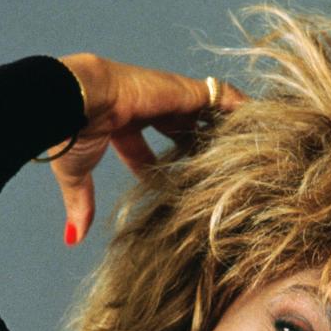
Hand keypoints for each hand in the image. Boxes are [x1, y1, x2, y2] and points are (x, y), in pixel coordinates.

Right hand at [48, 54, 245, 245]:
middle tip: (223, 171)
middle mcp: (149, 108)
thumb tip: (72, 238)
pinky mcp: (186, 91)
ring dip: (224, 128)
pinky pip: (223, 98)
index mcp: (124, 124)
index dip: (164, 168)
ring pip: (206, 112)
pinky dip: (241, 108)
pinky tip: (260, 122)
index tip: (179, 187)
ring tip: (251, 149)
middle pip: (183, 129)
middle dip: (200, 147)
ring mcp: (169, 97)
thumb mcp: (76, 174)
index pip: (149, 149)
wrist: (76, 100)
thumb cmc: (71, 132)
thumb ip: (81, 205)